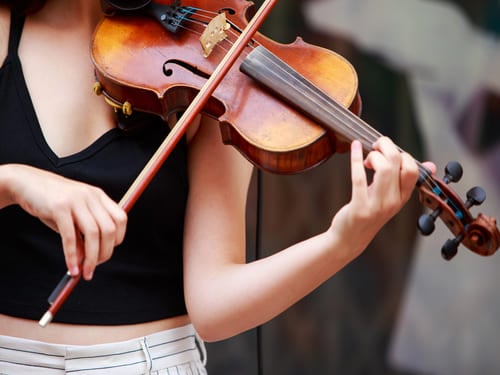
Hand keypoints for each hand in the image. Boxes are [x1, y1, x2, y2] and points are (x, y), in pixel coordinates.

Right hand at [3, 164, 126, 279]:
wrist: (27, 183)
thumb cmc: (52, 201)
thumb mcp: (73, 216)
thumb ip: (82, 236)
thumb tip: (87, 261)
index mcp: (99, 196)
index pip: (120, 219)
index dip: (118, 239)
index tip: (106, 252)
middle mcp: (91, 196)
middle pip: (109, 229)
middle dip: (105, 253)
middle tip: (94, 267)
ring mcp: (76, 200)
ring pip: (94, 234)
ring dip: (91, 258)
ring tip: (85, 272)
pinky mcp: (59, 207)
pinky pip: (70, 236)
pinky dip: (72, 255)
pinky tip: (71, 267)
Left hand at [329, 137, 419, 258]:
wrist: (349, 239)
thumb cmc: (368, 215)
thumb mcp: (390, 199)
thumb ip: (404, 181)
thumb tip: (431, 165)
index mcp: (403, 197)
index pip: (414, 170)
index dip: (402, 154)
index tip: (388, 152)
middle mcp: (394, 202)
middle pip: (400, 164)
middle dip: (387, 147)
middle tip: (376, 147)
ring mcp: (377, 206)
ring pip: (384, 169)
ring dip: (374, 155)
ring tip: (367, 158)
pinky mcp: (360, 208)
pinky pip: (359, 178)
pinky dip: (356, 159)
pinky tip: (354, 147)